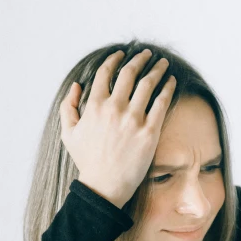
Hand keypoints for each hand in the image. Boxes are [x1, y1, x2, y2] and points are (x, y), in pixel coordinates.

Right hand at [60, 49, 176, 208]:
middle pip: (130, 73)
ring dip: (158, 70)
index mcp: (94, 106)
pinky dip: (168, 89)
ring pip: (148, 84)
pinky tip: (172, 82)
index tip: (122, 54)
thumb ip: (68, 107)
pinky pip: (162, 103)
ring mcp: (133, 119)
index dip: (114, 60)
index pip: (106, 73)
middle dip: (140, 59)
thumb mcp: (68, 133)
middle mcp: (114, 108)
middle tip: (148, 54)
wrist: (104, 186)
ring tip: (164, 64)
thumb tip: (76, 85)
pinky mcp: (149, 131)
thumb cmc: (87, 161)